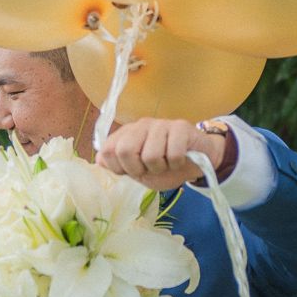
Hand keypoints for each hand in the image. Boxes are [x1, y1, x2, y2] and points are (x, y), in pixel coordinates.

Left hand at [96, 118, 230, 190]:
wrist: (197, 161)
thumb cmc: (166, 166)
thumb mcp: (139, 171)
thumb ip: (118, 166)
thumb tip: (99, 161)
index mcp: (127, 134)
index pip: (107, 151)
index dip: (118, 168)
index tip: (133, 172)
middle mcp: (141, 125)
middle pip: (125, 150)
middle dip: (138, 169)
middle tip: (149, 170)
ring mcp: (161, 124)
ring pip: (150, 155)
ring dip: (160, 168)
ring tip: (167, 164)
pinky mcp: (181, 127)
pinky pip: (173, 153)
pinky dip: (176, 164)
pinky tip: (180, 160)